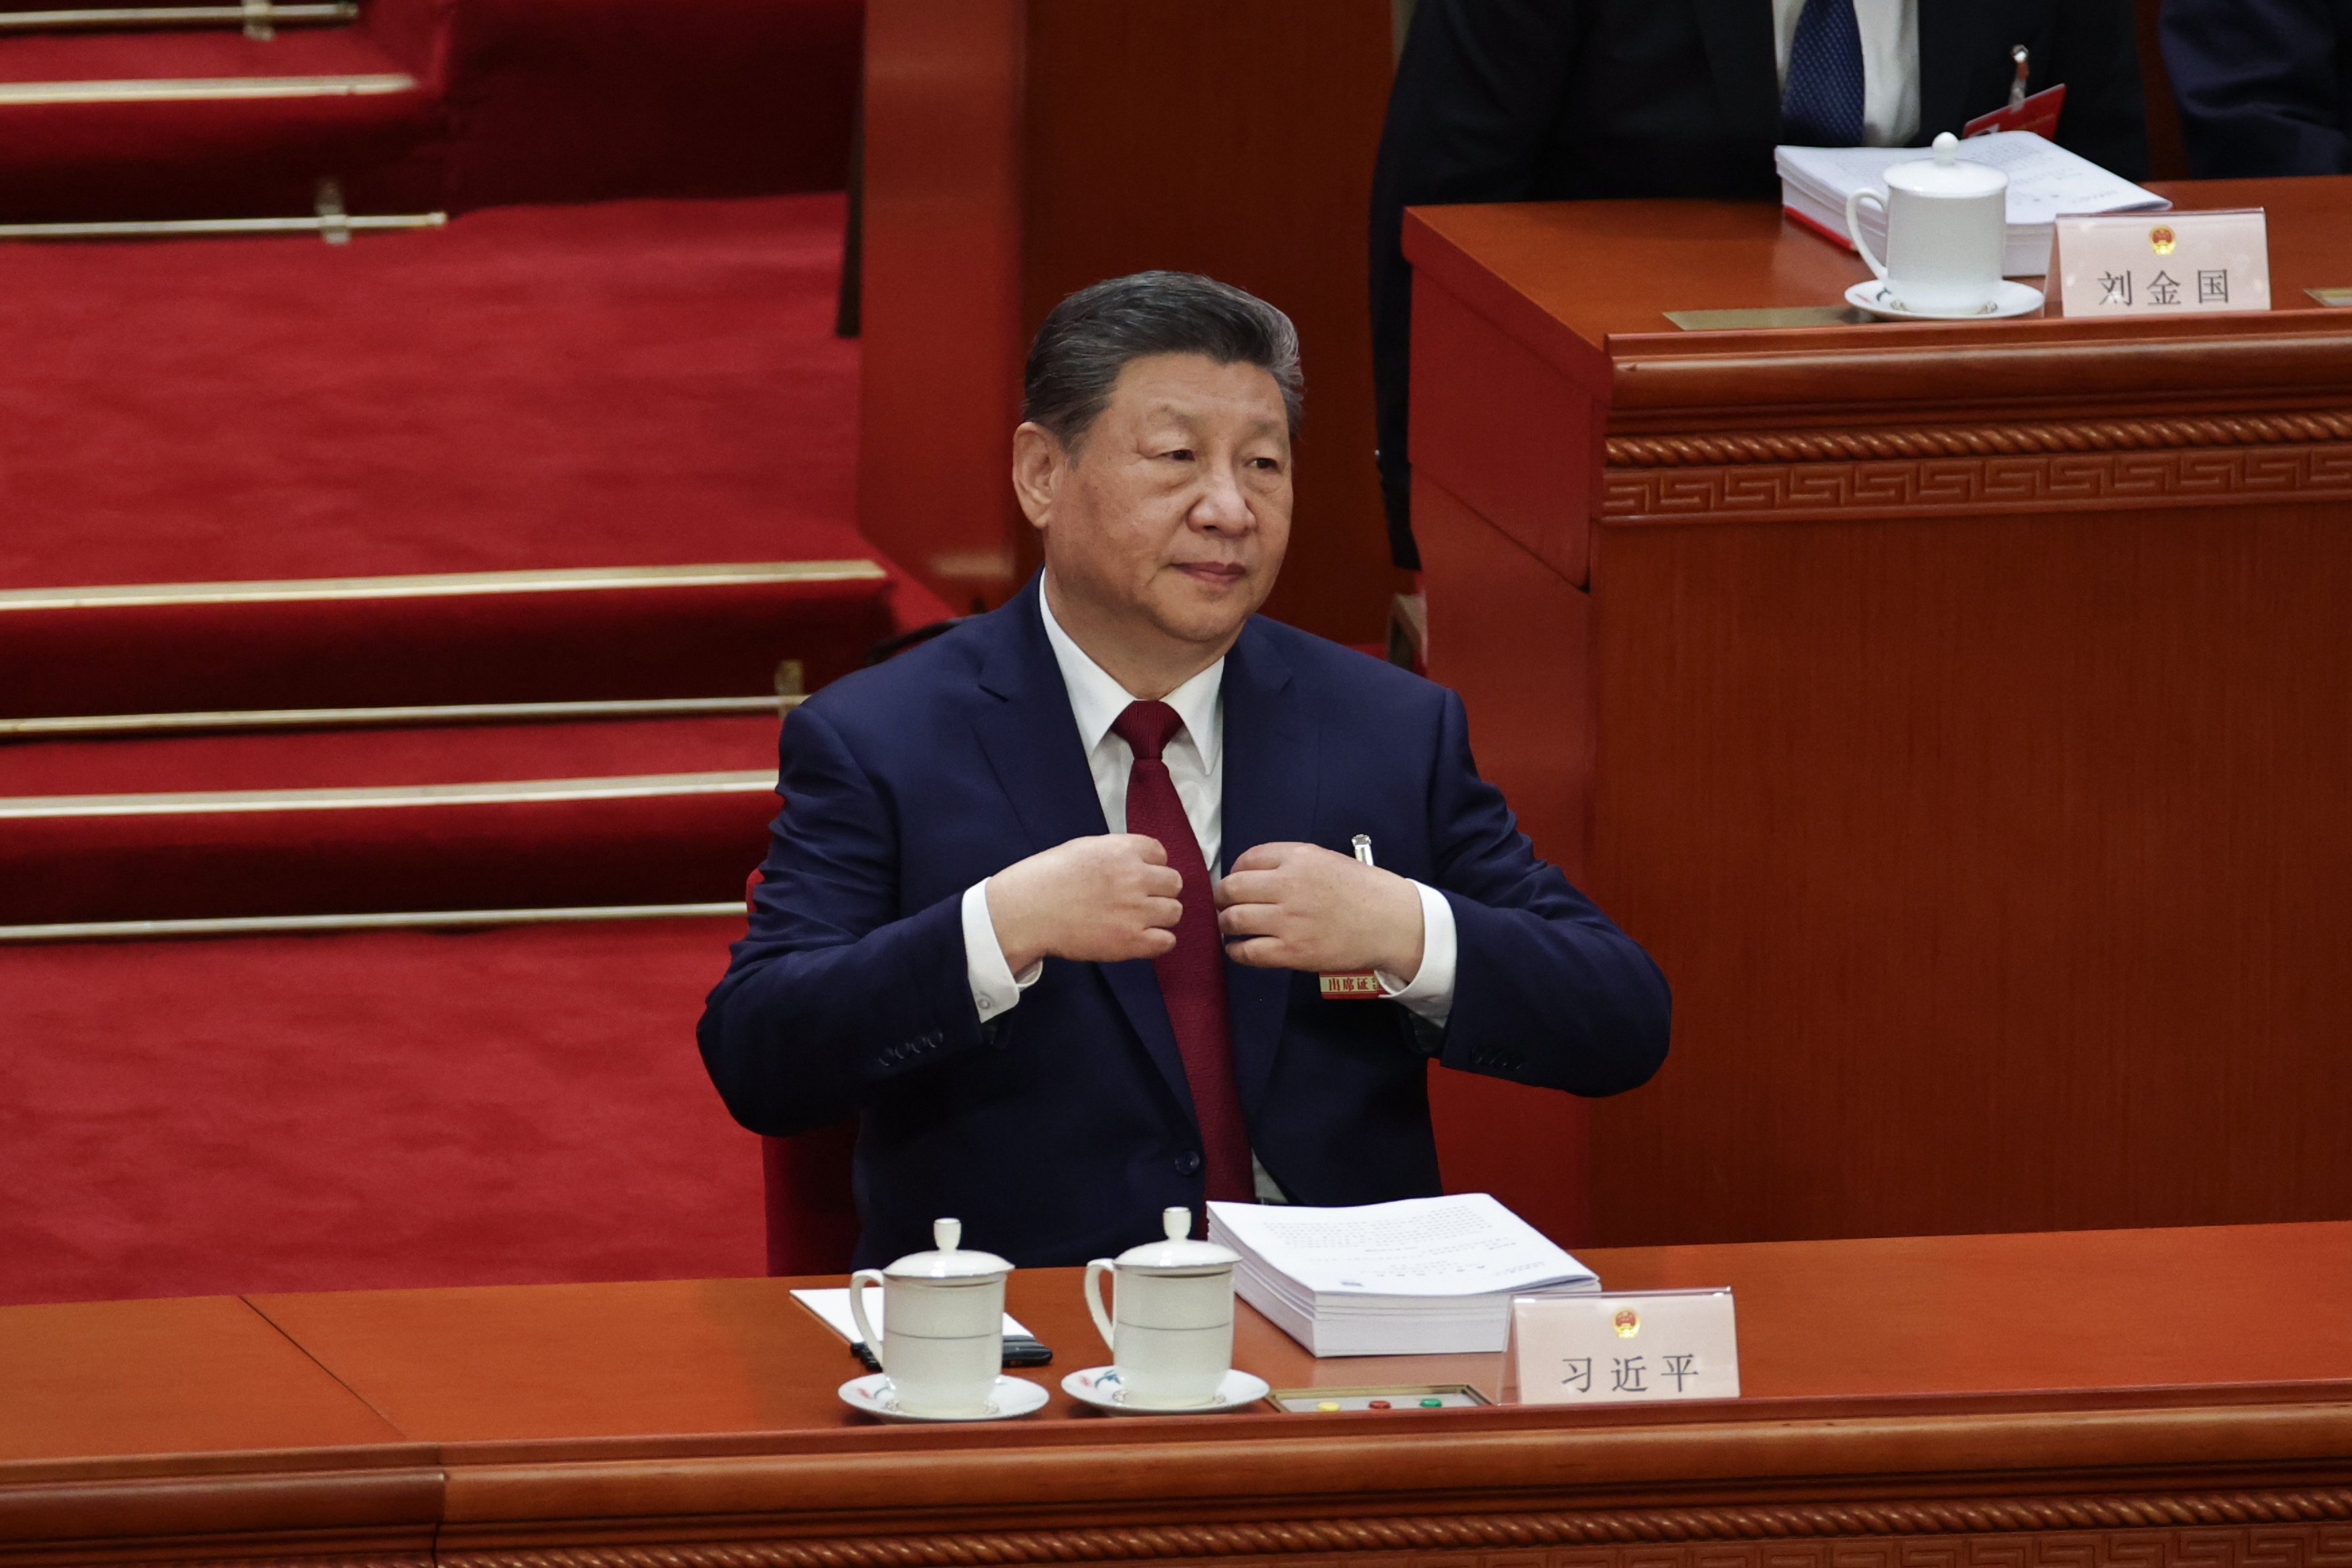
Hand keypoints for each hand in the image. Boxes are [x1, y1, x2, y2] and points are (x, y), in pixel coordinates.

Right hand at [986, 834, 1184, 971]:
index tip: (1134, 876)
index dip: (1149, 866)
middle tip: (1137, 900)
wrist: (1026, 911)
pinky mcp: (1131, 941)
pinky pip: (1166, 941)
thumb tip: (1141, 862)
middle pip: (1173, 883)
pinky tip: (1141, 939)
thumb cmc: (1048, 877)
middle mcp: (1135, 877)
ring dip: (1160, 915)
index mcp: (1123, 850)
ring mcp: (1135, 910)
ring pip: (1174, 911)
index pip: (1161, 854)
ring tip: (1137, 920)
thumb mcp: (1085, 848)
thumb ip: (1117, 852)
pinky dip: (1158, 941)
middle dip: (1158, 890)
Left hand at [1214, 842, 1424, 976]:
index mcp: (1298, 857)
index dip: (1235, 871)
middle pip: (1232, 888)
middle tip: (1225, 905)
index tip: (1236, 881)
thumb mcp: (1327, 860)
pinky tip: (1238, 948)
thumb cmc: (1365, 891)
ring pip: (1233, 919)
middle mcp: (1288, 884)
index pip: (1247, 859)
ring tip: (1230, 927)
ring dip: (1225, 924)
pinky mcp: (1292, 951)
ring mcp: (1288, 919)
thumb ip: (1292, 863)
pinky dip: (1235, 951)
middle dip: (1222, 898)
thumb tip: (1256, 875)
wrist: (1392, 923)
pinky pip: (1247, 951)